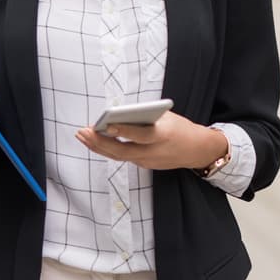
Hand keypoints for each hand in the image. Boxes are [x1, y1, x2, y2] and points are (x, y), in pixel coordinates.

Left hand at [73, 111, 227, 171]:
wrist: (197, 150)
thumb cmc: (179, 128)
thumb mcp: (166, 117)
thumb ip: (144, 117)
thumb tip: (118, 115)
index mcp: (163, 136)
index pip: (141, 135)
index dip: (124, 131)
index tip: (107, 125)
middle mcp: (154, 152)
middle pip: (123, 151)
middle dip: (101, 142)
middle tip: (83, 132)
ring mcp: (148, 161)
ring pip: (119, 156)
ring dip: (99, 146)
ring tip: (82, 136)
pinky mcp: (144, 165)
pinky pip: (123, 157)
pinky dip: (108, 149)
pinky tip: (95, 141)